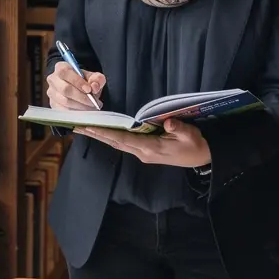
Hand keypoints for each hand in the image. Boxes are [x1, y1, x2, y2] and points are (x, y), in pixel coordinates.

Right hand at [46, 59, 105, 110]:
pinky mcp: (53, 104)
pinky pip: (63, 110)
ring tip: (91, 107)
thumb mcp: (93, 76)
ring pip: (65, 101)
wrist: (78, 88)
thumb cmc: (84, 81)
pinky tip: (84, 111)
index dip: (77, 81)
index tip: (89, 89)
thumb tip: (95, 86)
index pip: (65, 72)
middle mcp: (53, 79)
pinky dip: (75, 112)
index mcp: (61, 67)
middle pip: (65, 89)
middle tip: (93, 102)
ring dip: (80, 106)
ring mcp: (51, 92)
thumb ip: (97, 79)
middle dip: (81, 97)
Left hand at [74, 119, 210, 168]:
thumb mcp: (190, 135)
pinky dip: (111, 137)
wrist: (201, 157)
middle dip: (96, 134)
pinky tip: (102, 132)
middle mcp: (143, 153)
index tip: (92, 128)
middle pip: (115, 142)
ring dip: (101, 136)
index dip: (107, 133)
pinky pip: (124, 143)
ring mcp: (143, 153)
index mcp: (151, 149)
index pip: (124, 139)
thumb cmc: (195, 145)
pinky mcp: (145, 151)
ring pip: (117, 144)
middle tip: (77, 126)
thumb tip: (166, 121)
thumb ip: (178, 127)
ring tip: (84, 128)